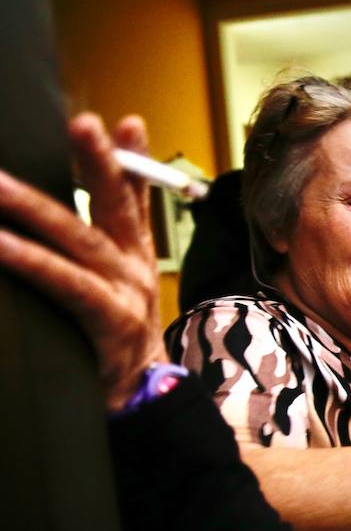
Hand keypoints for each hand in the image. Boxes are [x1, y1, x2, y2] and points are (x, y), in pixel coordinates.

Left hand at [0, 114, 166, 410]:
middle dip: (101, 162)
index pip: (137, 199)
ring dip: (35, 206)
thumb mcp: (113, 293)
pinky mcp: (107, 322)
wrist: (142, 406)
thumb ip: (88, 252)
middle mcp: (135, 269)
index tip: (127, 123)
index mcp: (135, 258)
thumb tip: (51, 221)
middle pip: (117, 207)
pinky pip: (63, 283)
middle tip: (82, 123)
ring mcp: (124, 294)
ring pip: (79, 239)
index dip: (132, 160)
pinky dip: (28, 259)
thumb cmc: (112, 348)